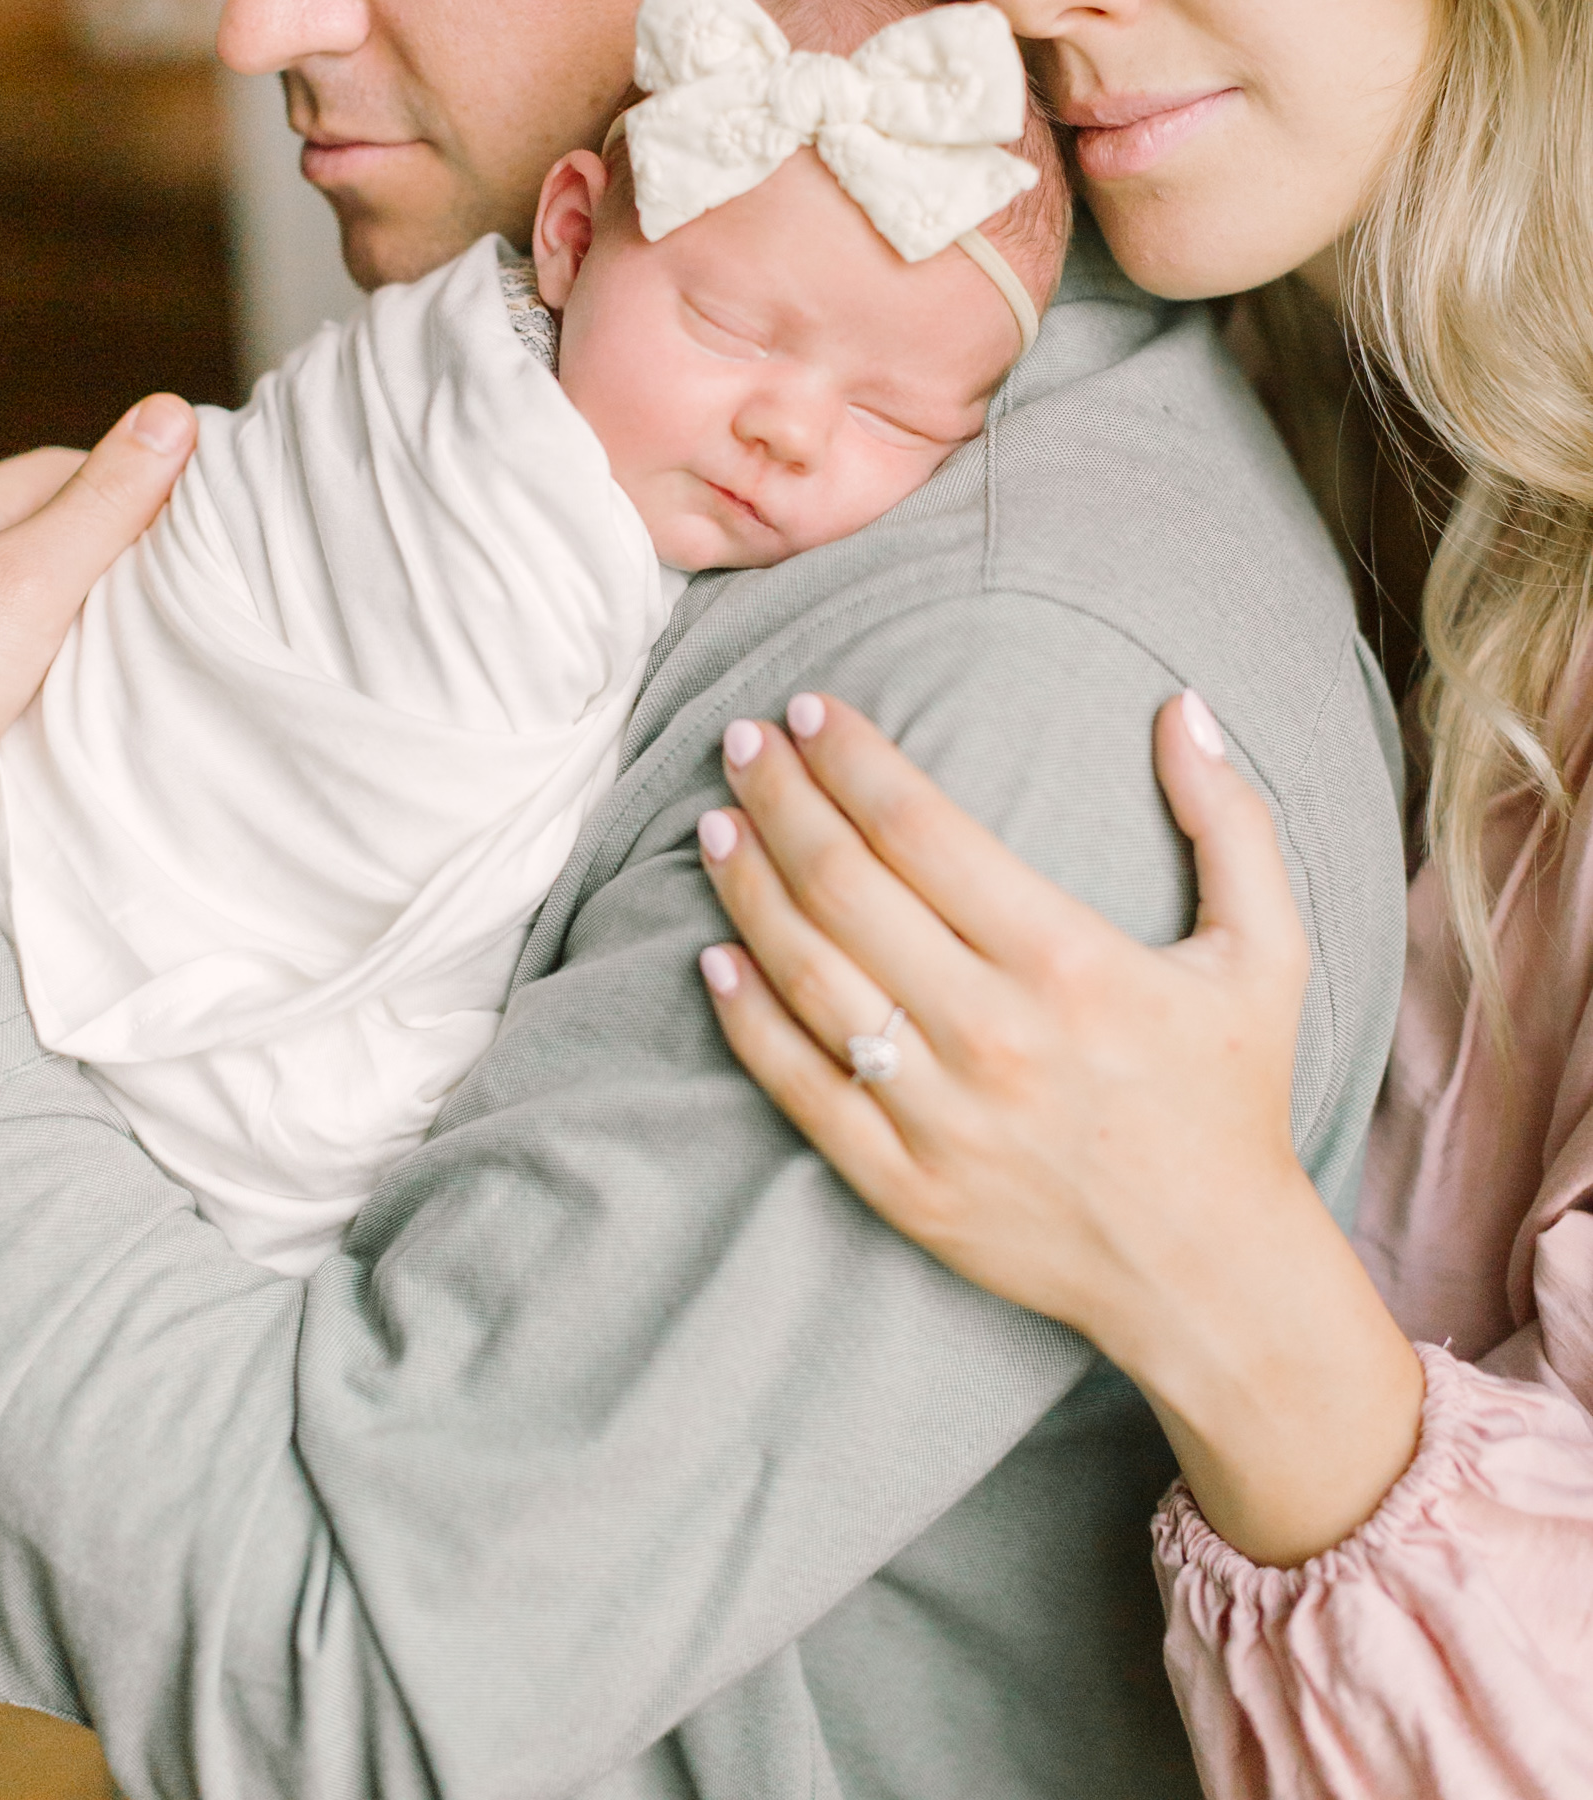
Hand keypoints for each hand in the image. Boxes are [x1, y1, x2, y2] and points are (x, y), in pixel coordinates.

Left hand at [0, 397, 195, 813]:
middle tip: (169, 591)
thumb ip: (102, 502)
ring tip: (119, 640)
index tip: (195, 530)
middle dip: (110, 546)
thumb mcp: (31, 580)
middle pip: (45, 523)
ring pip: (19, 583)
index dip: (140, 489)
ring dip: (71, 602)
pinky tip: (49, 683)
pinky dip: (32, 649)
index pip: (72, 468)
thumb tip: (169, 414)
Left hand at [695, 693, 1424, 1567]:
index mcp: (1069, 962)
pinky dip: (747, 1020)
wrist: (1212, 1276)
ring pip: (810, 976)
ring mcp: (940, 1117)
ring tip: (718, 826)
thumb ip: (1231, 822)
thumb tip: (1184, 705)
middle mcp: (993, 1034)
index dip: (852, 758)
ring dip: (749, 890)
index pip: (922, 828)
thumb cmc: (1232, 1099)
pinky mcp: (905, 1188)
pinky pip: (801, 1089)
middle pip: (847, 886)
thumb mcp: (1268, 952)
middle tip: (743, 743)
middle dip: (781, 799)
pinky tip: (714, 958)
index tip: (808, 709)